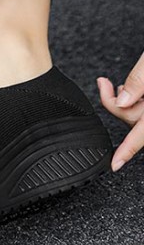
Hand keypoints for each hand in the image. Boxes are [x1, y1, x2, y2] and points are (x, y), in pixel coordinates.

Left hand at [97, 51, 143, 171]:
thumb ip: (140, 80)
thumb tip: (123, 99)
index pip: (143, 133)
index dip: (128, 150)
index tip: (114, 164)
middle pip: (136, 120)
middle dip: (117, 104)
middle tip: (104, 84)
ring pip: (140, 113)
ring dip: (127, 99)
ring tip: (117, 83)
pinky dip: (136, 98)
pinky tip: (131, 87)